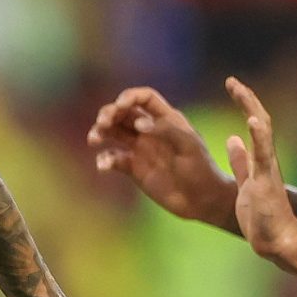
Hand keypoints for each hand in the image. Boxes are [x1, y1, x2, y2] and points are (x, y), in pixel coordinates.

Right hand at [86, 87, 234, 226]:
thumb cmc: (201, 170)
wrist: (202, 200)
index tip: (119, 105)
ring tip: (94, 139)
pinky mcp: (133, 169)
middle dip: (109, 113)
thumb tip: (138, 122)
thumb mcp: (189, 146)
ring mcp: (140, 149)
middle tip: (103, 123)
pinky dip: (105, 160)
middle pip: (123, 113)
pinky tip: (103, 166)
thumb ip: (165, 130)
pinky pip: (114, 159)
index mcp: (166, 119)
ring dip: (100, 132)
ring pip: (114, 133)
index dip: (130, 96)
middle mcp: (150, 130)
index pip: (145, 98)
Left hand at [223, 77, 296, 264]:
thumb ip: (241, 162)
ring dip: (251, 110)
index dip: (244, 102)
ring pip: (262, 132)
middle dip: (246, 99)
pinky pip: (262, 156)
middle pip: (259, 120)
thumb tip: (232, 140)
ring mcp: (267, 168)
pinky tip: (250, 120)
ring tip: (241, 90)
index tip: (232, 84)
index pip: (253, 123)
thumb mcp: (245, 183)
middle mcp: (266, 159)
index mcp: (260, 159)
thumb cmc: (263, 217)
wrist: (277, 240)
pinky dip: (258, 137)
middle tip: (232, 80)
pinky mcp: (265, 181)